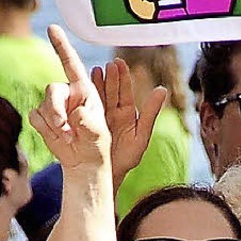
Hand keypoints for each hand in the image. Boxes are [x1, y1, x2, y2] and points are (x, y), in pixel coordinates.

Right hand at [30, 25, 109, 169]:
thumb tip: (76, 114)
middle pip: (53, 89)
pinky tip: (59, 138)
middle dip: (56, 110)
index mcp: (84, 90)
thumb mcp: (99, 134)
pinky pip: (35, 117)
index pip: (71, 64)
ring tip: (69, 138)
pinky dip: (46, 130)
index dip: (62, 46)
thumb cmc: (96, 146)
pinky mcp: (43, 117)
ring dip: (54, 125)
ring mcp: (54, 105)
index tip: (53, 28)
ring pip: (43, 106)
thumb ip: (89, 122)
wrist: (85, 163)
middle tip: (64, 128)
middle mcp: (67, 94)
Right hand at [91, 59, 166, 192]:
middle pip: (110, 89)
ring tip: (94, 72)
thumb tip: (162, 89)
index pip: (125, 91)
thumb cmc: (125, 161)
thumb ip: (150, 113)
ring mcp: (97, 116)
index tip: (118, 63)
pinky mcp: (85, 123)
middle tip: (106, 66)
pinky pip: (83, 108)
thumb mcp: (140, 138)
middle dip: (108, 77)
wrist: (106, 177)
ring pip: (95, 96)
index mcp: (126, 114)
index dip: (122, 76)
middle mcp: (112, 112)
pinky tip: (78, 89)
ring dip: (94, 84)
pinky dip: (82, 98)